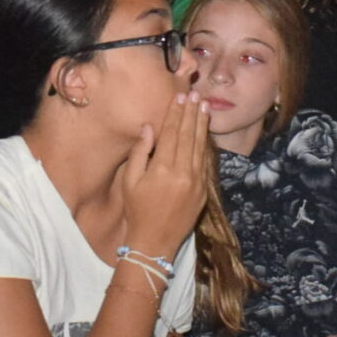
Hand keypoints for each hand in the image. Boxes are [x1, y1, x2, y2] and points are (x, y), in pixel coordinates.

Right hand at [115, 89, 211, 261]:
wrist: (154, 242)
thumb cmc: (137, 211)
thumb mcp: (131, 181)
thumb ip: (141, 152)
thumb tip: (150, 127)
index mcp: (163, 168)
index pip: (171, 133)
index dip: (176, 113)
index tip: (180, 97)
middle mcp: (183, 172)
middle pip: (188, 135)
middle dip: (191, 114)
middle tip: (195, 95)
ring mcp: (196, 182)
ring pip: (200, 146)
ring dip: (202, 125)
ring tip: (204, 107)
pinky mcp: (204, 191)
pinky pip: (205, 162)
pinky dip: (205, 145)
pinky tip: (205, 133)